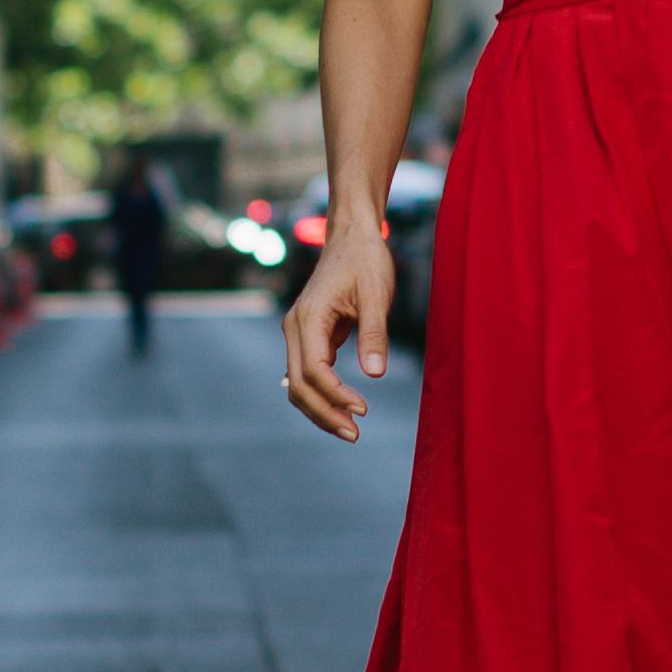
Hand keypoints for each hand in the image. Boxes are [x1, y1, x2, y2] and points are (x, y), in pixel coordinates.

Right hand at [282, 226, 394, 439]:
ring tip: (351, 430)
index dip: (335, 394)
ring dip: (322, 409)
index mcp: (308, 317)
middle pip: (298, 385)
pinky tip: (341, 411)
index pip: (312, 369)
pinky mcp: (310, 336)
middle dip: (324, 413)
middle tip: (355, 434)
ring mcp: (300, 333)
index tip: (362, 409)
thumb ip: (374, 334)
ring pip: (299, 383)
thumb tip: (376, 375)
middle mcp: (295, 328)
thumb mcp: (376, 295)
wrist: (353, 236)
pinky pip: (309, 373)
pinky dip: (323, 394)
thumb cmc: (366, 260)